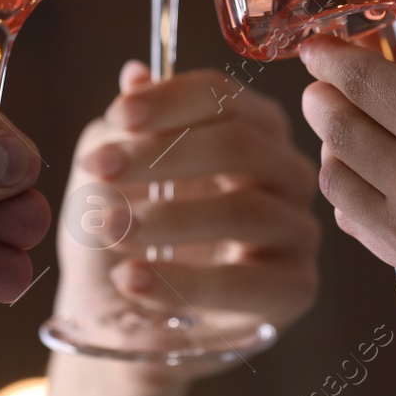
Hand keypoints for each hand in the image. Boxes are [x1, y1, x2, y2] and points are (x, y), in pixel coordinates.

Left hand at [52, 61, 319, 380]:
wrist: (124, 318)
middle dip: (165, 154)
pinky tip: (129, 278)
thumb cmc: (127, 233)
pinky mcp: (294, 290)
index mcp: (252, 129)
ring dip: (169, 216)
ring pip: (246, 211)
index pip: (225, 97)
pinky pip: (245, 284)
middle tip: (100, 170)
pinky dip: (181, 281)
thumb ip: (124, 128)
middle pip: (243, 145)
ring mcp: (296, 231)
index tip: (119, 117)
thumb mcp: (112, 175)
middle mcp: (285, 173)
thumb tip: (134, 77)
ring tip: (109, 227)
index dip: (172, 101)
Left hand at [298, 35, 395, 311]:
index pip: (361, 83)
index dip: (330, 58)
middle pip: (338, 132)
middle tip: (321, 85)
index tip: (314, 46)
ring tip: (345, 133)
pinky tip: (363, 182)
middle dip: (323, 100)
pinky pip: (363, 229)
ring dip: (334, 152)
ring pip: (339, 185)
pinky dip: (352, 199)